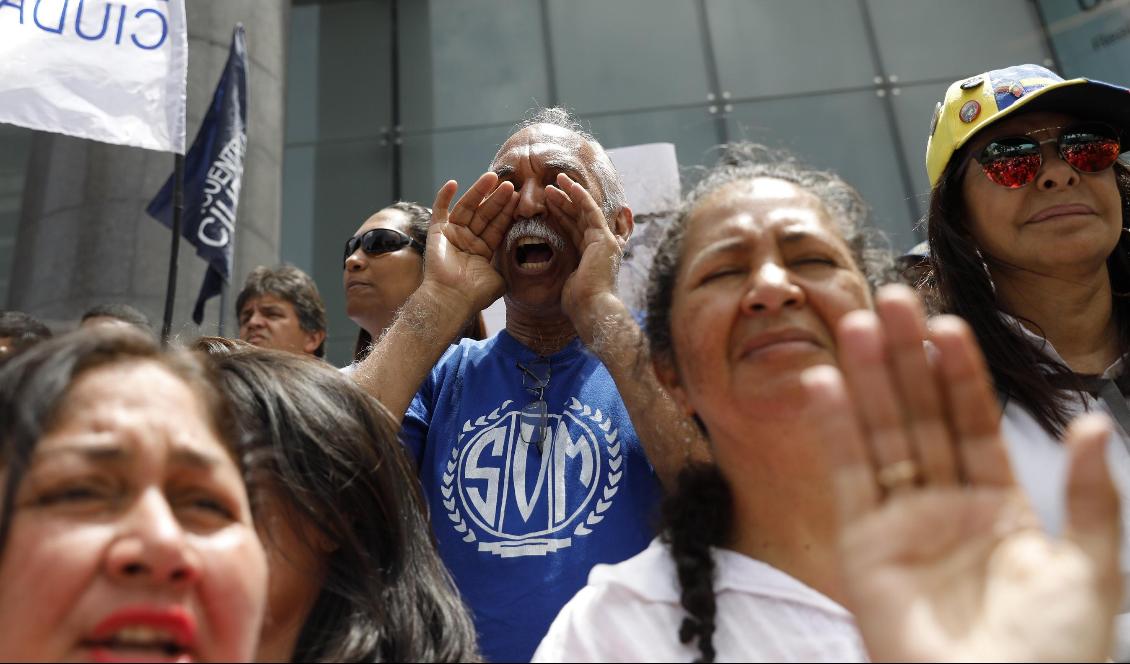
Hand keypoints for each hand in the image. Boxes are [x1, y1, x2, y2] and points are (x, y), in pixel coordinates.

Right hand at [423, 172, 517, 312]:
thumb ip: (509, 266)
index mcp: (483, 250)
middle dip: (497, 199)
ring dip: (478, 192)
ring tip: (491, 177)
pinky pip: (439, 211)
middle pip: (484, 214)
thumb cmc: (475, 294)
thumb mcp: (500, 280)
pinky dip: (444, 197)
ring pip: (467, 208)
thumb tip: (524, 262)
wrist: (452, 300)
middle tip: (510, 184)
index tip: (519, 197)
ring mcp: (452, 235)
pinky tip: (454, 182)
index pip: (498, 226)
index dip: (507, 211)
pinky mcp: (436, 233)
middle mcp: (468, 240)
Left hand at [547, 173, 628, 343]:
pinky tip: (569, 185)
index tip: (550, 205)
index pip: (576, 230)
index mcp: (591, 256)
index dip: (563, 215)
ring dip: (570, 194)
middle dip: (564, 202)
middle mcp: (601, 246)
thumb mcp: (567, 282)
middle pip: (580, 218)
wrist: (591, 309)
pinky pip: (591, 211)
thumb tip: (548, 273)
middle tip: (548, 189)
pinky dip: (580, 197)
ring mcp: (605, 241)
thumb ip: (563, 271)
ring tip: (554, 181)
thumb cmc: (578, 304)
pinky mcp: (604, 238)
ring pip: (585, 211)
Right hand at [803, 284, 1121, 661]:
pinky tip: (826, 385)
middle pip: (921, 419)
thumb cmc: (1052, 655)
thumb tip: (1091, 426)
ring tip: (856, 325)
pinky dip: (834, 431)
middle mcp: (944, 509)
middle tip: (891, 301)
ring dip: (866, 381)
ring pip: (882, 437)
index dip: (961, 376)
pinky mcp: (862, 547)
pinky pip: (847, 478)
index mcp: (999, 511)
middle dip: (905, 361)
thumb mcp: (1093, 571)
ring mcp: (900, 525)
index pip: (974, 426)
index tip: (947, 327)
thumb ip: (1091, 498)